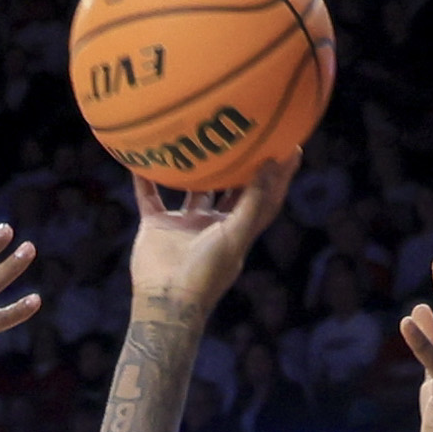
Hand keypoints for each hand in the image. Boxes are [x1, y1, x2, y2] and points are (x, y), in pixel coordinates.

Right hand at [120, 151, 294, 315]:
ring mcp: (184, 226)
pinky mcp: (156, 227)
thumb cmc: (205, 273)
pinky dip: (145, 179)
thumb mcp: (235, 236)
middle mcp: (212, 225)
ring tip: (195, 134)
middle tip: (244, 130)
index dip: (278, 175)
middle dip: (238, 163)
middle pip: (229, 189)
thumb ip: (254, 202)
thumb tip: (272, 165)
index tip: (291, 145)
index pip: (264, 197)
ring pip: (189, 189)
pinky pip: (150, 196)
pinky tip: (141, 154)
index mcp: (236, 230)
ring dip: (191, 167)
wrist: (166, 301)